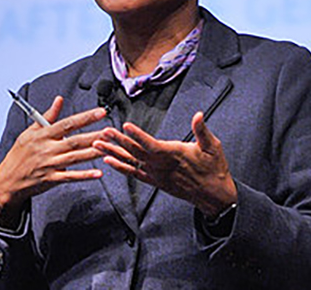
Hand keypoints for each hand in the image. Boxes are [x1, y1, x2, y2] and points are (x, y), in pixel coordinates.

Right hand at [0, 96, 107, 223]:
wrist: (8, 179)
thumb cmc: (19, 154)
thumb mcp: (29, 132)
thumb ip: (47, 116)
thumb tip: (59, 99)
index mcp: (43, 135)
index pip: (68, 123)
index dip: (85, 118)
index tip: (101, 112)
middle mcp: (48, 149)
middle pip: (75, 140)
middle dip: (95, 136)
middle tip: (112, 132)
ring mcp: (50, 165)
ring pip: (76, 158)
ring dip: (94, 153)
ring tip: (110, 148)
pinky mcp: (52, 179)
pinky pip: (71, 177)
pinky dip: (84, 175)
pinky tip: (98, 173)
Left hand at [93, 111, 236, 217]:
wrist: (213, 195)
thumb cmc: (213, 168)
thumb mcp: (213, 147)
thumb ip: (202, 130)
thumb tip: (198, 115)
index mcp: (174, 154)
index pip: (151, 144)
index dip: (138, 135)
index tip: (125, 126)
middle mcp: (161, 165)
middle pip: (135, 151)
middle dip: (118, 140)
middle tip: (104, 131)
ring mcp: (156, 174)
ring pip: (131, 162)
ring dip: (113, 152)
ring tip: (97, 144)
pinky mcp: (155, 181)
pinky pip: (133, 174)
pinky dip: (120, 167)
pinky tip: (108, 161)